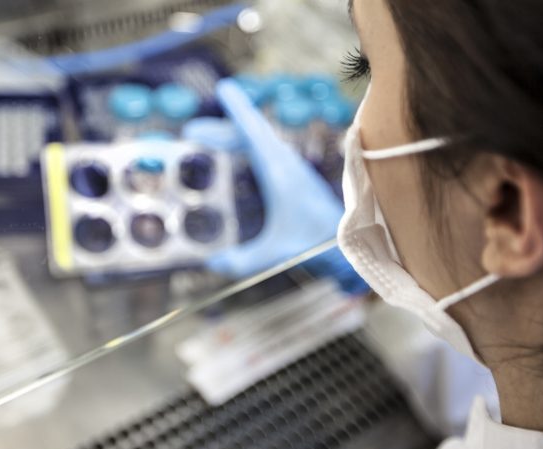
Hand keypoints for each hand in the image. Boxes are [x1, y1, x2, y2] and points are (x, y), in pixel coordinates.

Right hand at [184, 79, 366, 293]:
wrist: (350, 243)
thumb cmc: (314, 245)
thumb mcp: (274, 254)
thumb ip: (242, 260)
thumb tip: (211, 265)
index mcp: (277, 173)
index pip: (253, 132)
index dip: (236, 110)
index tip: (223, 89)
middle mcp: (285, 164)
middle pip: (250, 134)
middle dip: (220, 129)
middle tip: (192, 131)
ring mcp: (292, 168)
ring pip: (259, 141)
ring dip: (233, 136)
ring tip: (207, 141)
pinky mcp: (296, 176)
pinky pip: (266, 151)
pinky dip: (246, 146)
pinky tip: (237, 157)